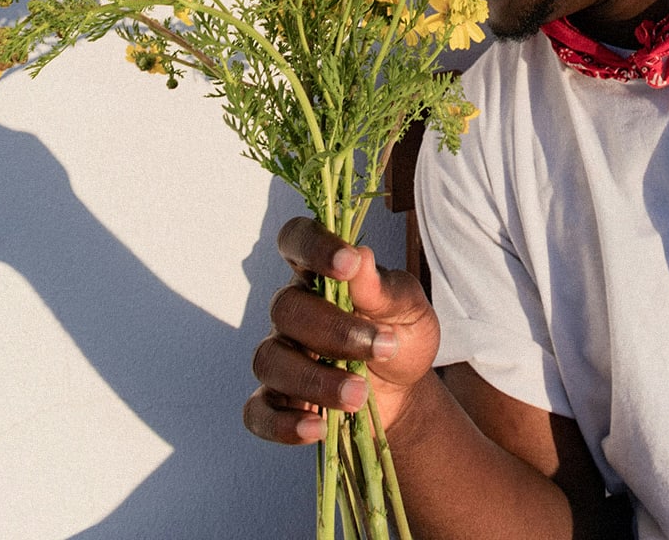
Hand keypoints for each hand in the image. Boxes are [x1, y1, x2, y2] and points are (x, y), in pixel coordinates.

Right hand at [244, 216, 440, 444]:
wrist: (405, 391)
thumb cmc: (402, 335)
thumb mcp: (410, 311)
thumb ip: (385, 289)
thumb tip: (362, 258)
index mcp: (322, 274)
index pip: (297, 240)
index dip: (314, 246)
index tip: (348, 263)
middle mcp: (293, 311)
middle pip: (285, 308)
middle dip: (333, 331)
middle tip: (380, 348)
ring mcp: (281, 355)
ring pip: (270, 360)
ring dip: (315, 380)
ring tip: (359, 395)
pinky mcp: (278, 400)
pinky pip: (258, 412)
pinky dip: (282, 424)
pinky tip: (317, 429)